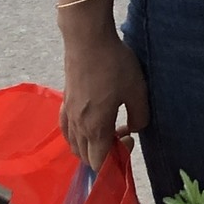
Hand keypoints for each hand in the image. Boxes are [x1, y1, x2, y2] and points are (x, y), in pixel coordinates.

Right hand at [60, 25, 149, 170]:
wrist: (87, 39)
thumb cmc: (114, 65)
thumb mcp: (137, 90)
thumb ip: (139, 116)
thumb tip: (134, 129)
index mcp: (95, 128)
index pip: (98, 163)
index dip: (115, 163)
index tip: (129, 141)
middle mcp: (77, 126)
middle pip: (85, 156)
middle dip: (104, 155)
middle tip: (123, 134)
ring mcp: (67, 115)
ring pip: (74, 144)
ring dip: (90, 146)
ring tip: (108, 130)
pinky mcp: (64, 102)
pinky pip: (67, 130)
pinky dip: (77, 135)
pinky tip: (88, 123)